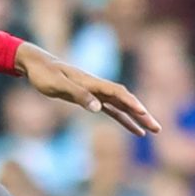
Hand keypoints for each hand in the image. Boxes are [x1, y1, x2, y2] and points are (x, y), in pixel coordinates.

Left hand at [16, 44, 158, 136]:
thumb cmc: (44, 74)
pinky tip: (133, 129)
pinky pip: (112, 110)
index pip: (117, 93)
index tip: (143, 113)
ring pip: (122, 106)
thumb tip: (98, 108)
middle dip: (142, 114)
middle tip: (157, 128)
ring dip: (137, 118)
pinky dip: (123, 119)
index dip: (131, 103)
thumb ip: (79, 95)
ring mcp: (96, 93)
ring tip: (151, 130)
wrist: (37, 64)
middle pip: (126, 100)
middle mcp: (97, 87)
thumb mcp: (58, 85)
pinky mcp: (90, 98)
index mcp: (92, 82)